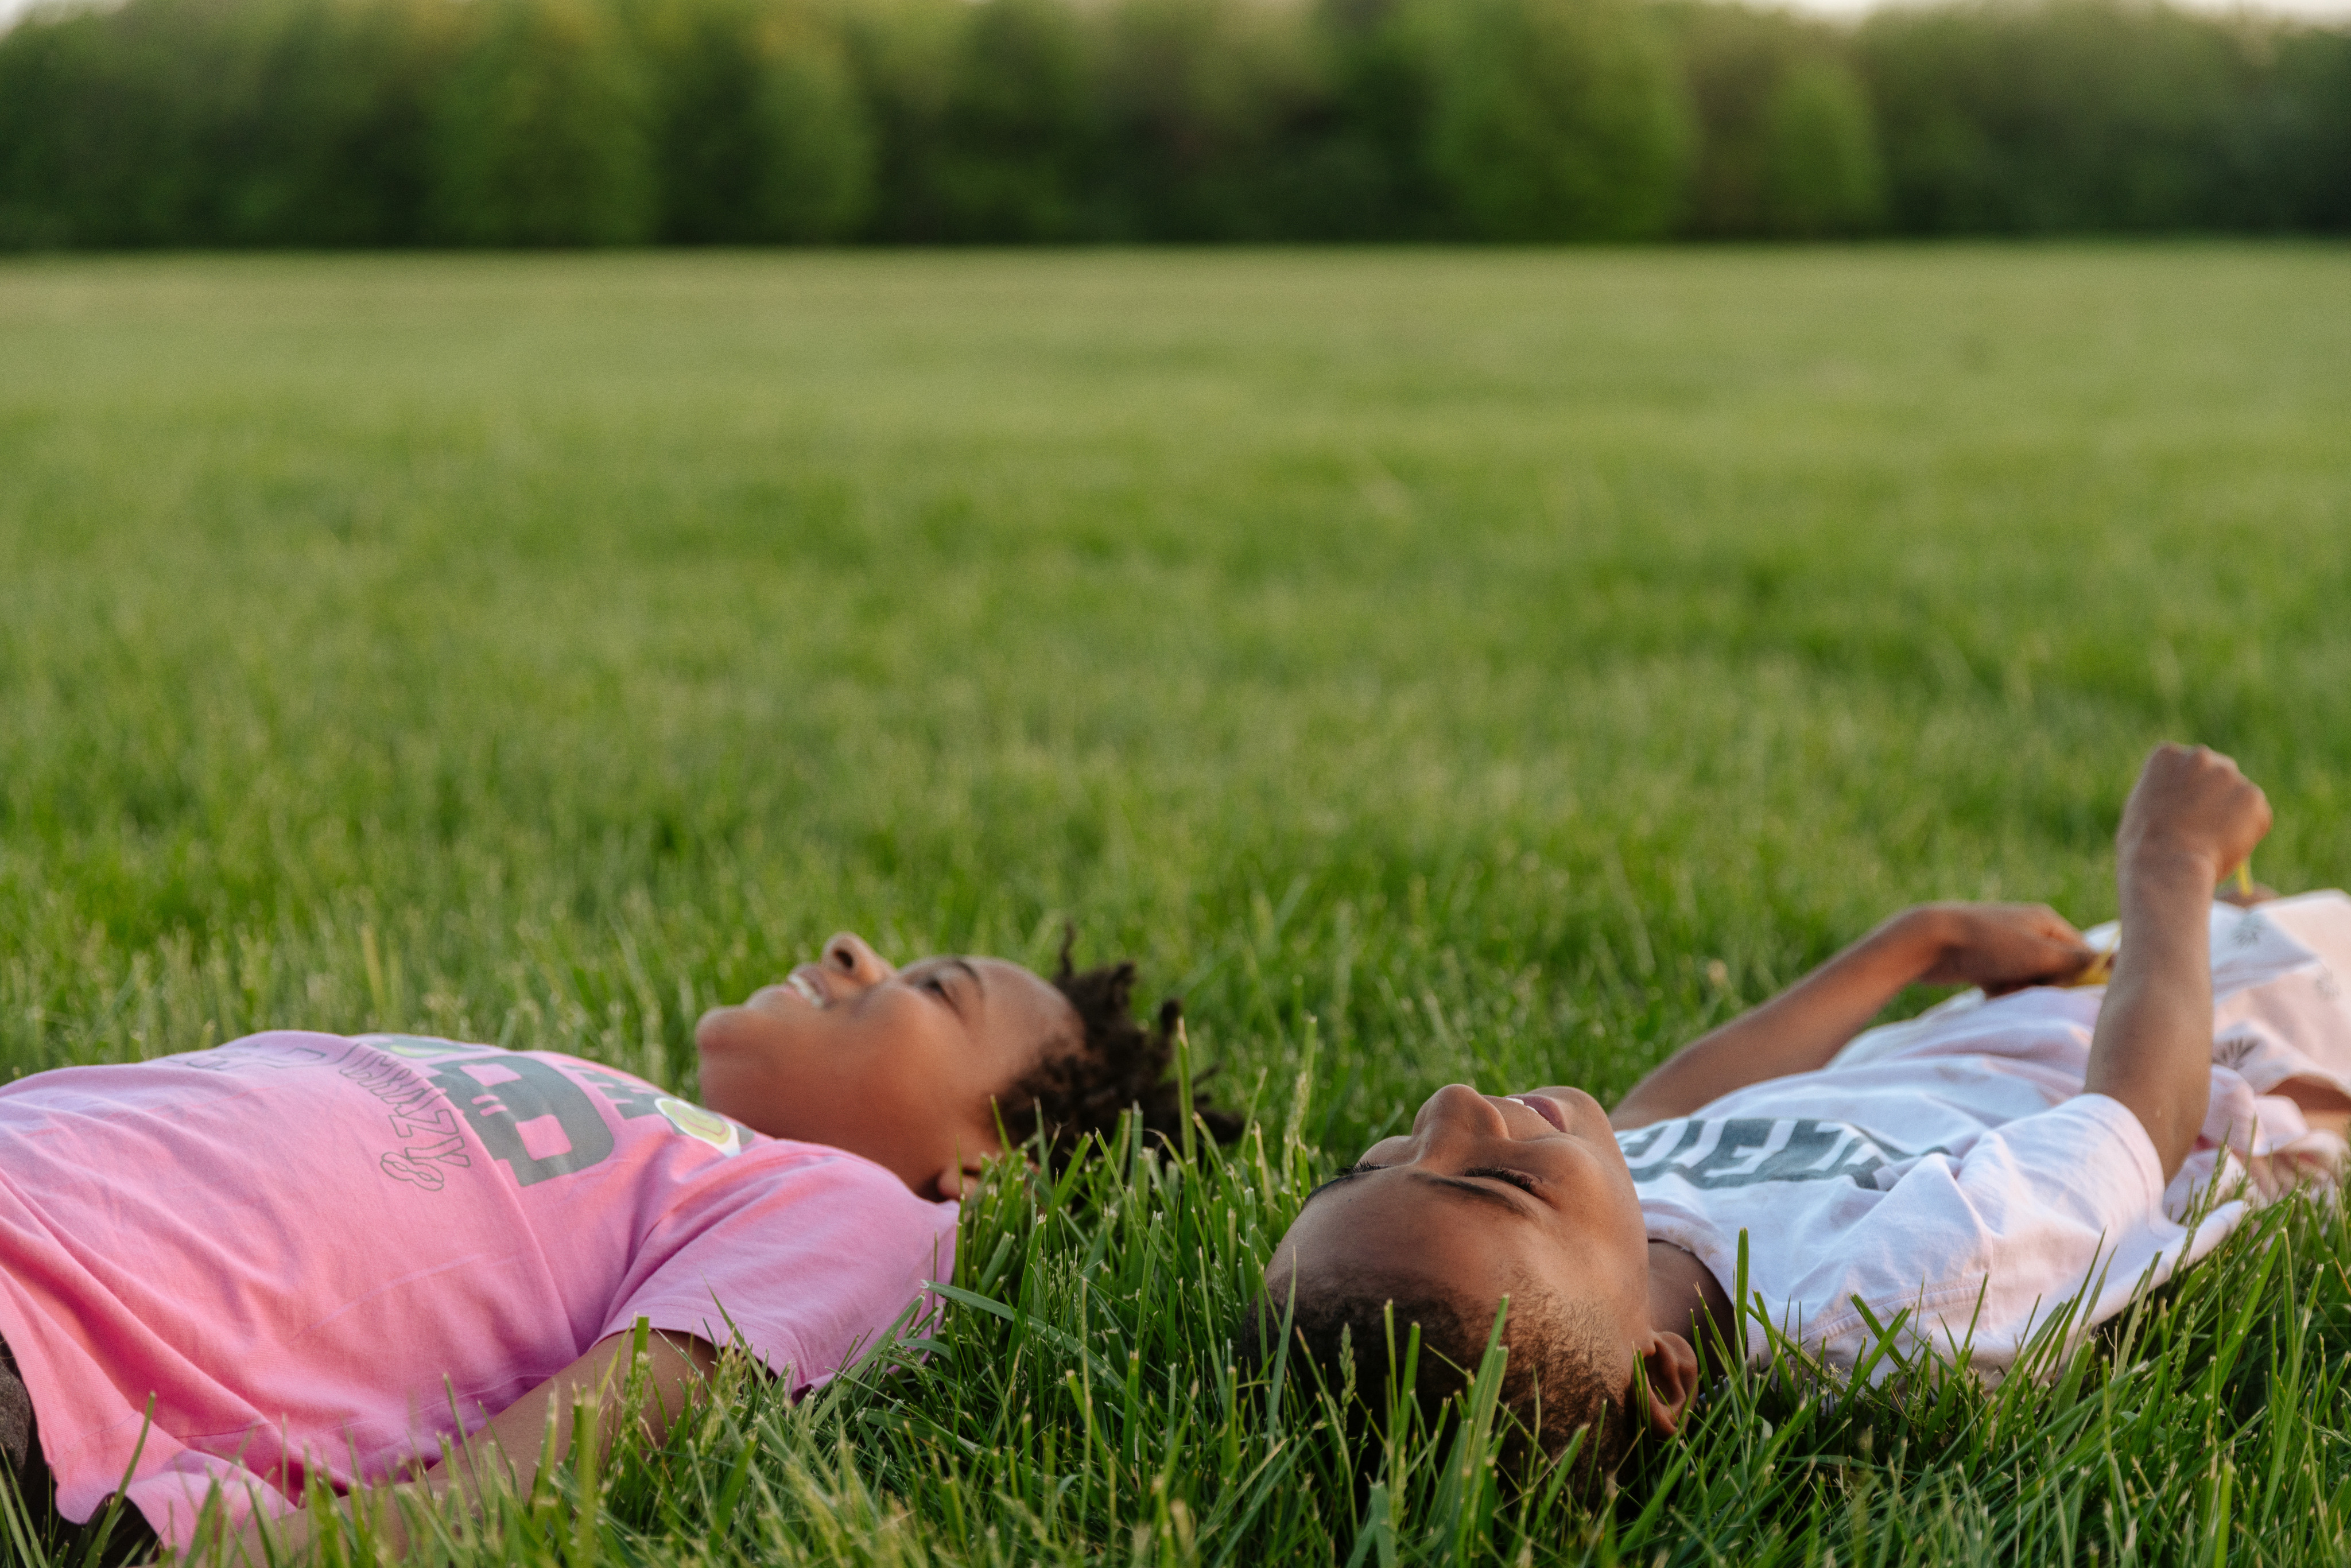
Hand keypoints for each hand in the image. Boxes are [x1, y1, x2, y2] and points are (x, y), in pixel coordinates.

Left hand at [1908, 902, 2095, 994]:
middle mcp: (2029, 931)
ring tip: (2002, 989)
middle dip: (2043, 987)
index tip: (2068, 995)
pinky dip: (2000, 993)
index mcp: (2046, 922)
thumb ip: (2079, 960)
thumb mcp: (2039, 953)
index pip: (2082, 954)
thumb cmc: (1987, 945)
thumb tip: (2124, 960)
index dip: (2078, 978)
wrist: (1926, 942)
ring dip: (2019, 992)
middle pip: (2056, 971)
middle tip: (2024, 987)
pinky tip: (1987, 991)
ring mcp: (2005, 946)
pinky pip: (2005, 986)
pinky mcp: (1985, 962)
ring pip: (2029, 982)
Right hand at [2117, 743, 2270, 880]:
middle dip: (2215, 795)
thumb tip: (2192, 805)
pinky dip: (2247, 833)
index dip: (2186, 791)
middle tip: (2207, 825)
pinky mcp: (2253, 797)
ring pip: (2238, 796)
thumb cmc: (2145, 846)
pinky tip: (2222, 847)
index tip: (2183, 810)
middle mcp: (2199, 756)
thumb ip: (2168, 794)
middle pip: (2217, 771)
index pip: (2185, 765)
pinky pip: (2256, 817)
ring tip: (2209, 843)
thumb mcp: (2143, 808)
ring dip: (2232, 816)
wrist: (2167, 864)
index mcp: (2167, 755)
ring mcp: (2228, 774)